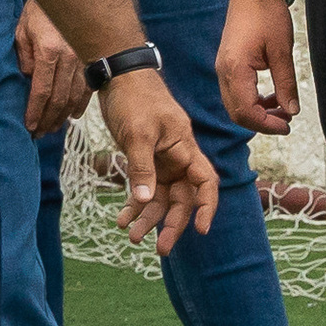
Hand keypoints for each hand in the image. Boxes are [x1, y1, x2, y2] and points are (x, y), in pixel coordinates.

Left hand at [14, 0, 87, 135]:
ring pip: (74, 96)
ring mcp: (82, 59)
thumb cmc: (40, 11)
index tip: (30, 126)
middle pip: (59, 98)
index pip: (41, 90)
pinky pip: (87, 88)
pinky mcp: (90, 59)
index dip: (35, 111)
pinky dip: (80, 104)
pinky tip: (72, 115)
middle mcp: (69, 58)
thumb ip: (25, 56)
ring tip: (53, 128)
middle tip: (40, 133)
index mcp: (49, 51)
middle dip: (48, 119)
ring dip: (63, 115)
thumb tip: (29, 79)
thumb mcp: (23, 30)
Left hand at [96, 69, 218, 255]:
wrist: (118, 76)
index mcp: (185, 149)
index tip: (202, 230)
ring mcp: (161, 161)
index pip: (206, 183)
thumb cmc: (135, 98)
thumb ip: (142, 168)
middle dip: (172, 224)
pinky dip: (134, 204)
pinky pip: (143, 188)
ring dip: (148, 218)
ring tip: (131, 237)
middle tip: (161, 249)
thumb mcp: (137, 134)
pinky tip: (122, 219)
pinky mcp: (144, 160)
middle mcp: (177, 158)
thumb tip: (144, 201)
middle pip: (182, 198)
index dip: (207, 207)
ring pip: (160, 198)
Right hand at [218, 0, 299, 134]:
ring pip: (235, 104)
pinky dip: (252, 100)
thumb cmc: (267, 14)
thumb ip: (285, 83)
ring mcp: (223, 68)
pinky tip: (270, 97)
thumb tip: (291, 110)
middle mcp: (223, 72)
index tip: (287, 126)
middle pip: (237, 112)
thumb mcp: (282, 50)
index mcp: (235, 69)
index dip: (267, 125)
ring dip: (257, 112)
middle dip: (261, 122)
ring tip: (282, 109)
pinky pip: (235, 92)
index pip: (246, 111)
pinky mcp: (227, 64)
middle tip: (286, 122)